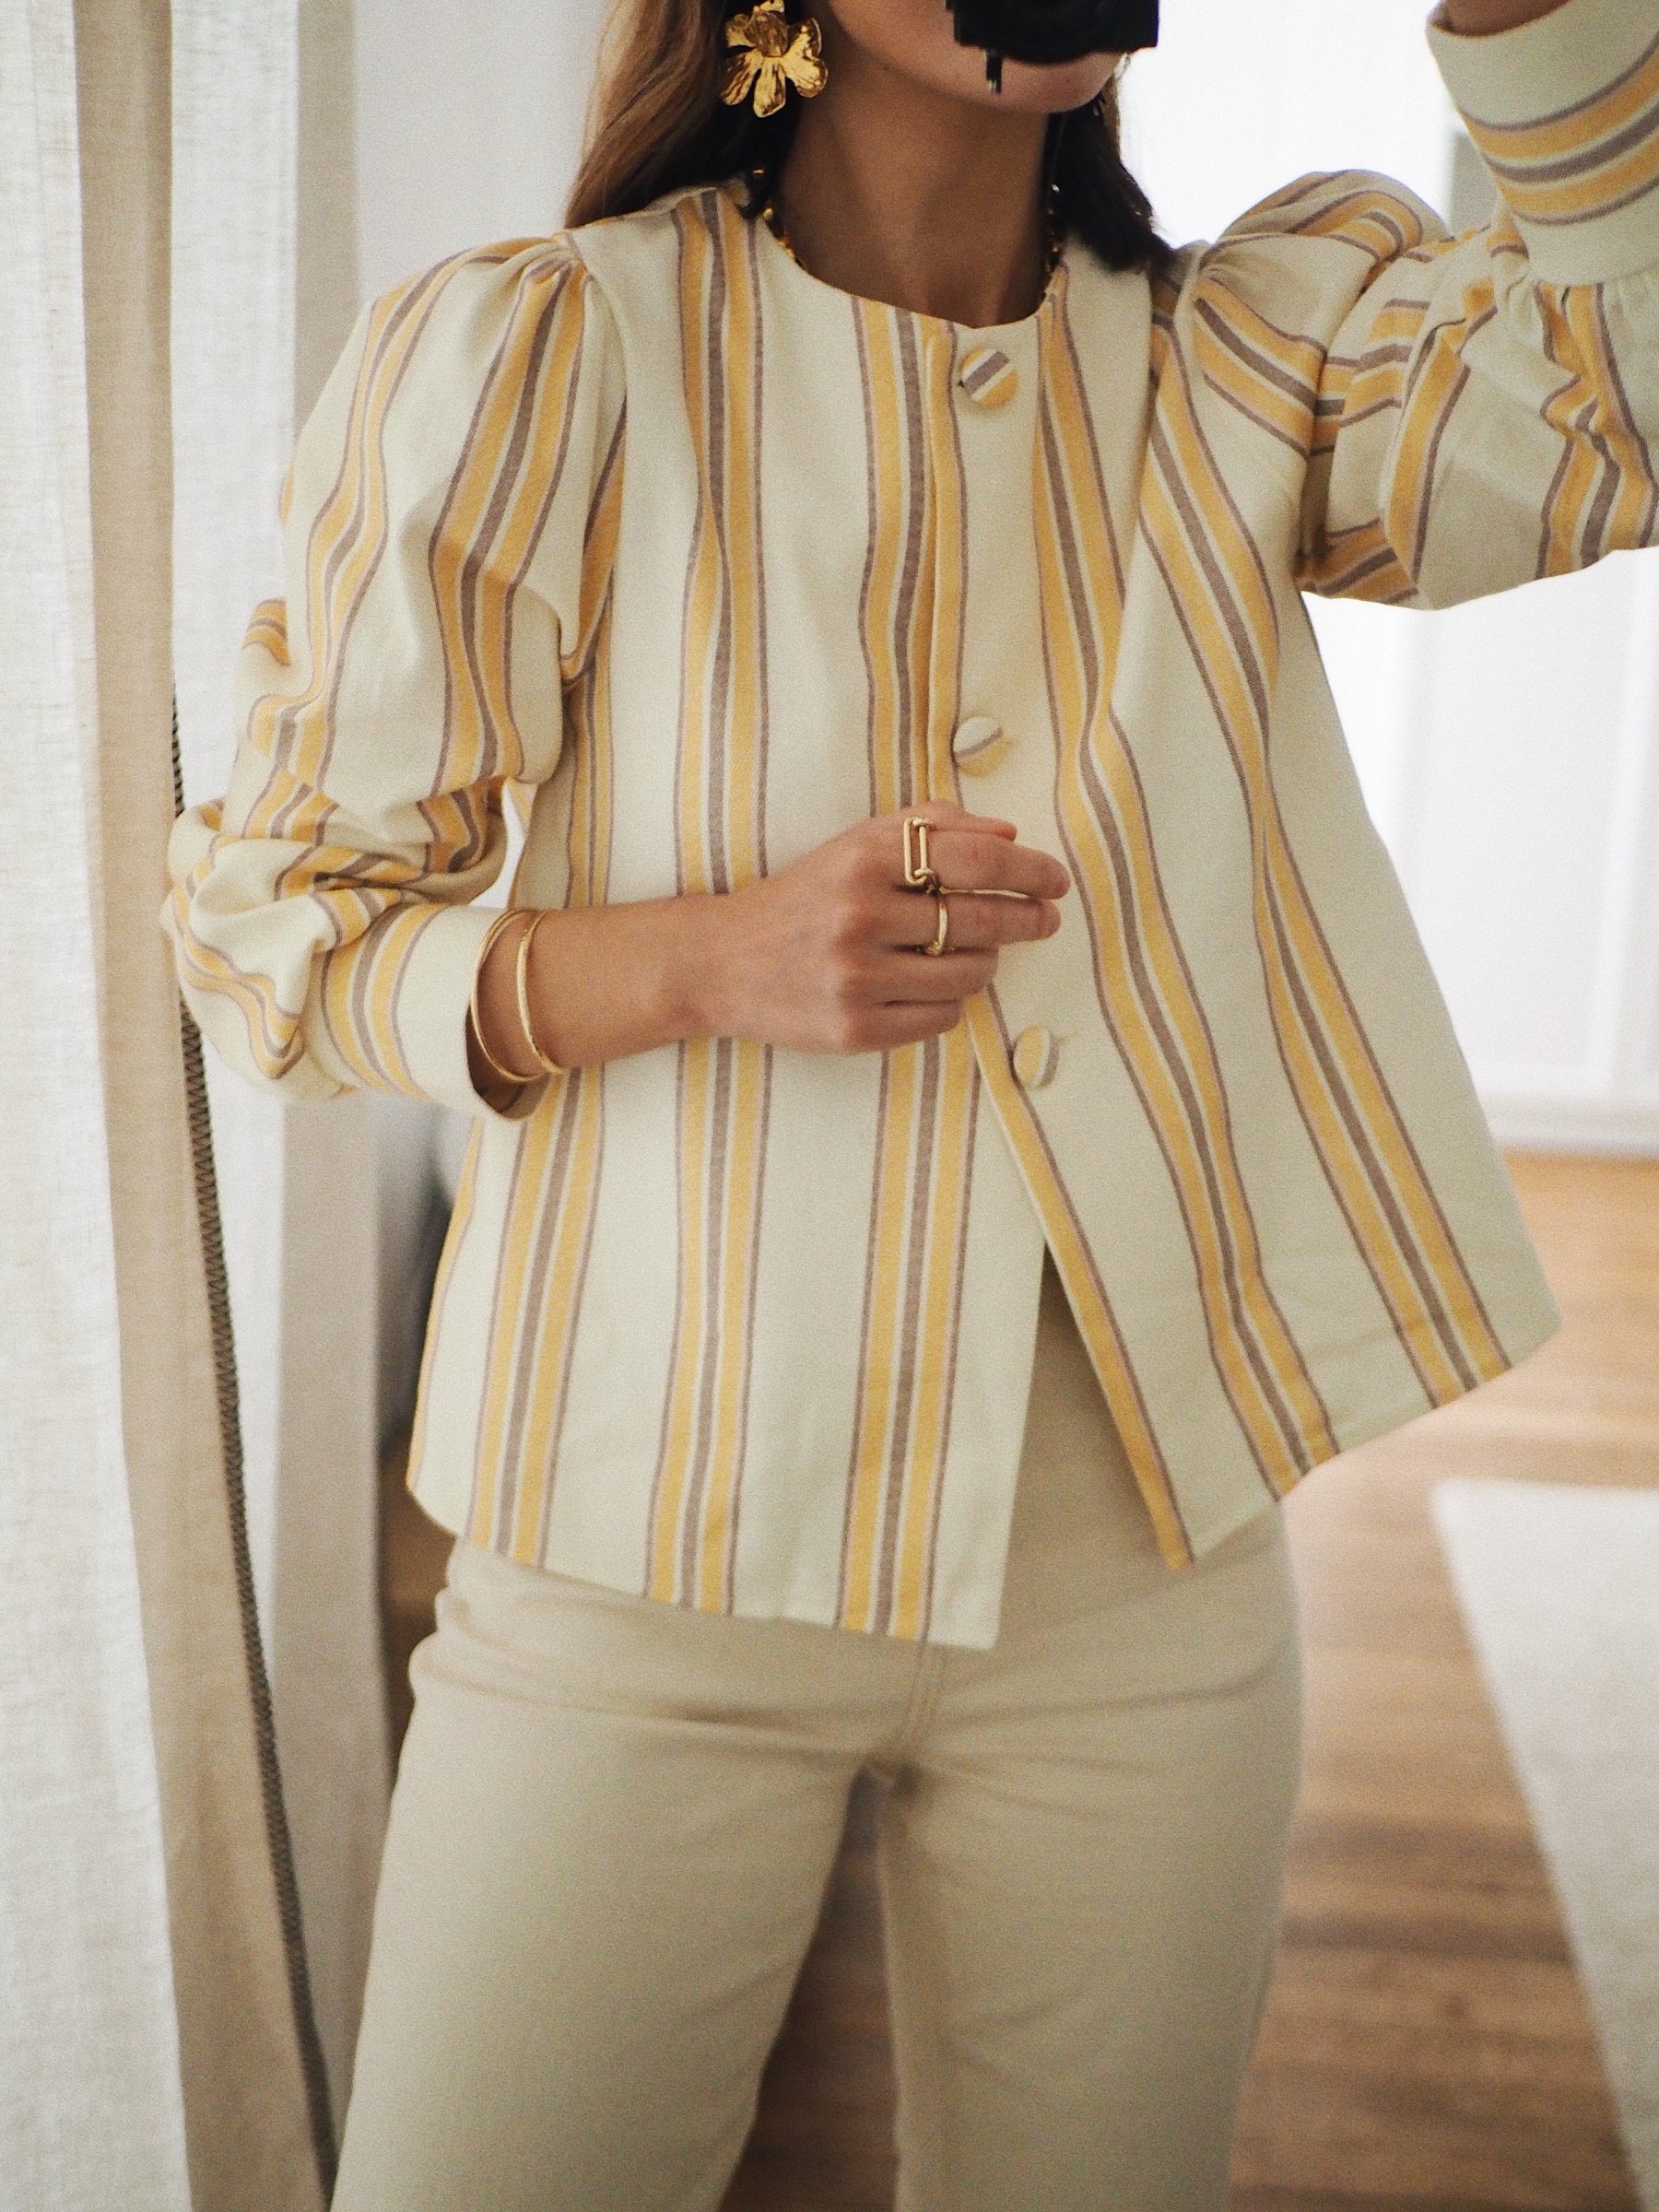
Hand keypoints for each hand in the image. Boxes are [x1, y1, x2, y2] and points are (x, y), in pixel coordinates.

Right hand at [687, 799, 1071, 1053]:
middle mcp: (860, 917)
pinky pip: (941, 1017)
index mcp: (864, 860)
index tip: (1055, 881)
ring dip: (985, 962)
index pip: (974, 859)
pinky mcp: (854, 1031)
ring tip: (974, 951)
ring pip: (969, 974)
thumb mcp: (855, 844)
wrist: (721, 963)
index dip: (1029, 869)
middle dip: (1027, 919)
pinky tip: (930, 985)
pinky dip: (949, 1001)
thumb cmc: (802, 897)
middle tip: (1045, 919)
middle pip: (981, 919)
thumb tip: (1009, 831)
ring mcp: (857, 979)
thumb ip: (929, 825)